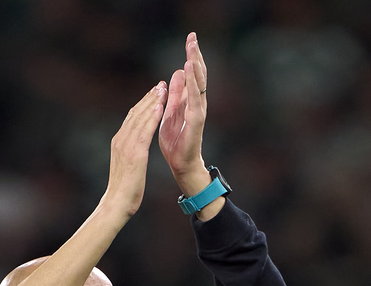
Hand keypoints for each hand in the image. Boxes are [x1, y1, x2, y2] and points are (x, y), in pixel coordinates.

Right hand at [101, 81, 166, 220]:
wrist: (116, 203)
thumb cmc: (123, 190)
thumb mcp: (126, 167)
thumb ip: (129, 153)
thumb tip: (135, 149)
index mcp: (118, 142)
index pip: (132, 118)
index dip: (143, 104)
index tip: (154, 93)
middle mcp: (120, 140)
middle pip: (136, 113)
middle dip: (149, 98)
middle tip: (161, 84)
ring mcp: (126, 146)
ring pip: (140, 118)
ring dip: (153, 102)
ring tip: (163, 89)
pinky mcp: (134, 153)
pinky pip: (145, 131)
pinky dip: (152, 117)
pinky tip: (160, 107)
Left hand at [159, 32, 209, 195]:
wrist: (181, 165)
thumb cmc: (176, 142)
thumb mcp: (171, 112)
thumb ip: (175, 94)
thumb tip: (178, 73)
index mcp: (189, 101)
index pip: (192, 74)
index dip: (191, 56)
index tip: (189, 38)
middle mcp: (197, 104)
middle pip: (198, 74)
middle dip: (195, 55)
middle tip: (192, 36)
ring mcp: (198, 112)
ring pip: (199, 84)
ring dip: (196, 65)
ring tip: (192, 47)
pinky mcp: (196, 121)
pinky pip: (195, 99)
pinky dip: (193, 84)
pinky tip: (190, 69)